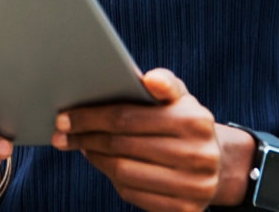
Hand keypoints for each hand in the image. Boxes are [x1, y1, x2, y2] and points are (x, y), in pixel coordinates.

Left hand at [53, 68, 221, 211]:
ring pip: (123, 172)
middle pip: (121, 146)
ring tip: (81, 147)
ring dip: (95, 158)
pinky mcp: (185, 211)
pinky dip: (112, 179)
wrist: (216, 163)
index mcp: (194, 121)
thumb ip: (165, 84)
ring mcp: (194, 187)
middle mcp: (199, 156)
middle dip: (85, 138)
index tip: (63, 117)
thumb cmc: (184, 122)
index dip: (90, 117)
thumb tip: (151, 79)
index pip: (126, 118)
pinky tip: (103, 165)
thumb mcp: (180, 98)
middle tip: (62, 133)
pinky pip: (134, 194)